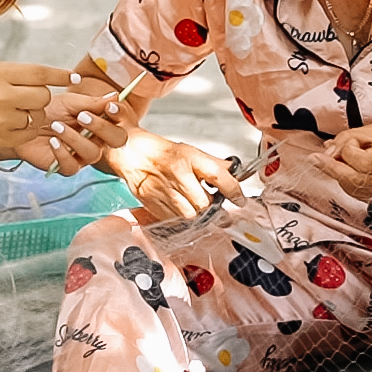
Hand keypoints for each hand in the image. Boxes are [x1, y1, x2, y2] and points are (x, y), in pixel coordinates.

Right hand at [0, 62, 80, 153]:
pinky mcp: (2, 138)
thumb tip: (52, 77)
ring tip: (14, 110)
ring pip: (38, 116)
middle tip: (26, 96)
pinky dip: (27, 128)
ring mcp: (0, 120)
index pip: (38, 73)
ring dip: (33, 113)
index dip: (59, 75)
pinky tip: (13, 122)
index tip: (73, 77)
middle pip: (43, 96)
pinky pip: (30, 133)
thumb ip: (18, 73)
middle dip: (40, 96)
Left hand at [2, 91, 123, 175]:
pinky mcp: (65, 167)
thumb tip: (115, 96)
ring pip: (92, 153)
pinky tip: (53, 141)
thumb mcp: (70, 102)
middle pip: (115, 141)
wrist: (24, 122)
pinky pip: (72, 166)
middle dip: (102, 128)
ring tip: (57, 126)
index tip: (110, 107)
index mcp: (99, 123)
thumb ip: (92, 103)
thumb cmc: (48, 111)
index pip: (119, 122)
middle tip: (83, 116)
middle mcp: (95, 140)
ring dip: (75, 139)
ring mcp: (81, 155)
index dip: (119, 115)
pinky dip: (63, 153)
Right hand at [99, 122, 243, 219]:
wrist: (131, 153)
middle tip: (221, 211)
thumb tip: (236, 172)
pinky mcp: (153, 204)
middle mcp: (177, 175)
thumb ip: (214, 164)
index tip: (240, 199)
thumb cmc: (162, 153)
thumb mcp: (191, 151)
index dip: (233, 190)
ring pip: (191, 216)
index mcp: (189, 158)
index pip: (217, 175)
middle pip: (204, 204)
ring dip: (200, 217)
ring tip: (201, 210)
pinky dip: (183, 219)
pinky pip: (175, 220)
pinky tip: (184, 210)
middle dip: (215, 210)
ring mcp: (164, 192)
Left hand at [316, 125, 371, 204]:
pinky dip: (346, 181)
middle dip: (329, 167)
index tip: (353, 140)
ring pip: (348, 187)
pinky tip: (347, 171)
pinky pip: (354, 193)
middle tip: (315, 158)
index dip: (348, 147)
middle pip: (348, 178)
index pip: (354, 158)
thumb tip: (327, 150)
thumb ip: (347, 138)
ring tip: (336, 161)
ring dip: (337, 174)